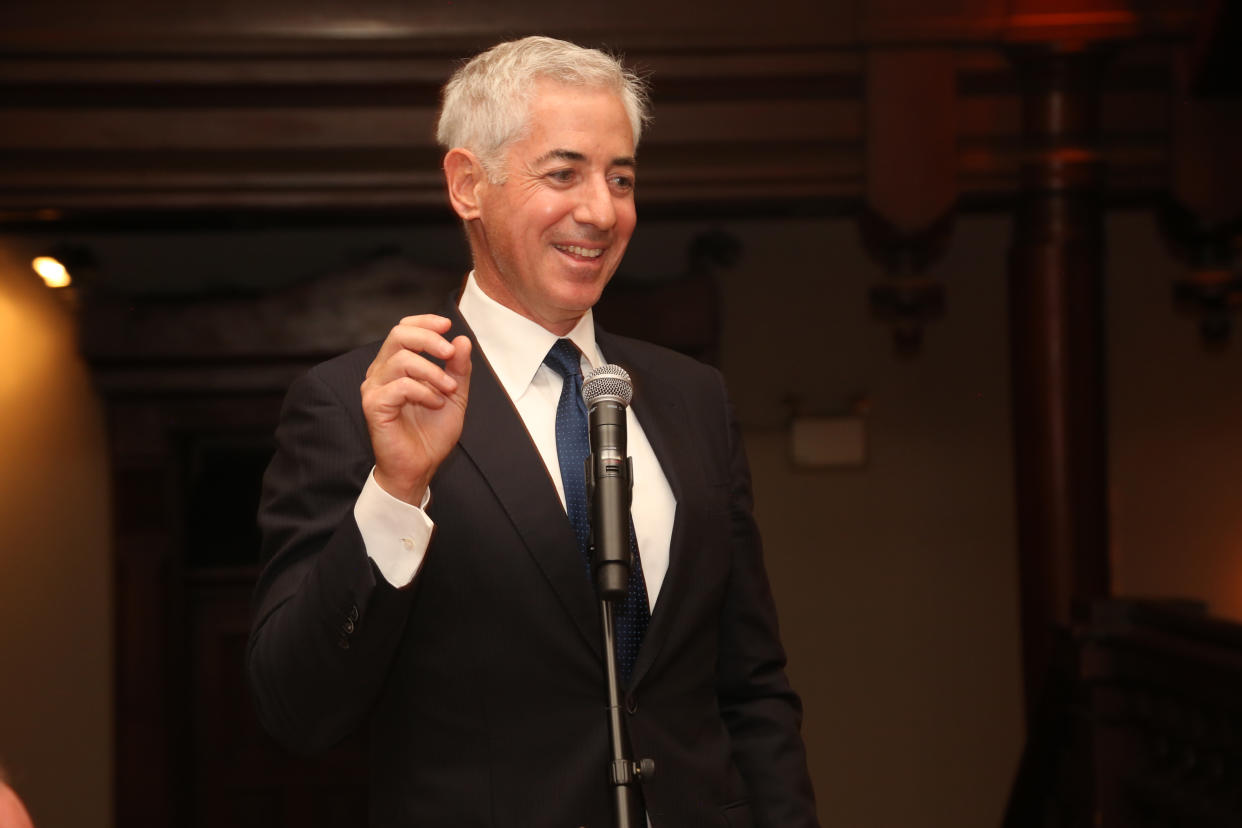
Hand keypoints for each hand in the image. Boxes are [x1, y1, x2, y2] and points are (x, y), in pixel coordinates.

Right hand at [360, 314, 471, 503]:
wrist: (419, 466)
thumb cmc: (431, 433)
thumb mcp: (455, 395)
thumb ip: (458, 369)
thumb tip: (462, 340)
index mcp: (396, 365)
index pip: (403, 329)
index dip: (424, 322)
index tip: (447, 325)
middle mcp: (381, 372)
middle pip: (398, 335)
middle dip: (429, 339)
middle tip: (450, 353)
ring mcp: (374, 388)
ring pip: (401, 360)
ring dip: (433, 372)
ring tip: (449, 390)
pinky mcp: (373, 405)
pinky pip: (400, 386)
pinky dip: (424, 392)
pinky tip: (435, 403)